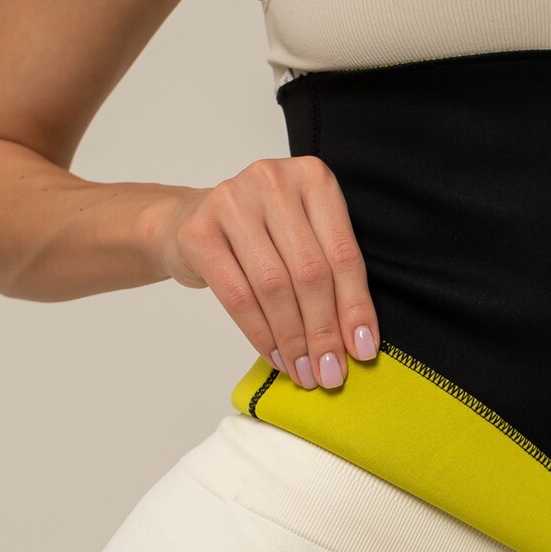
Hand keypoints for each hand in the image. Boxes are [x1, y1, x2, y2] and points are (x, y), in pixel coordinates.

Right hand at [146, 157, 379, 388]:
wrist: (188, 222)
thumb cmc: (260, 237)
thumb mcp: (303, 240)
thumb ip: (331, 276)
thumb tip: (356, 344)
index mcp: (314, 178)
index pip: (343, 254)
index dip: (355, 308)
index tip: (363, 352)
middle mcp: (273, 181)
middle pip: (310, 273)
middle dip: (323, 331)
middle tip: (330, 373)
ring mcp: (232, 201)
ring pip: (274, 287)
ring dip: (292, 339)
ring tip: (304, 372)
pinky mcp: (198, 231)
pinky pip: (238, 296)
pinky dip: (260, 334)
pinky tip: (275, 356)